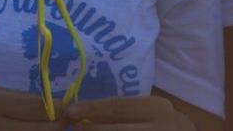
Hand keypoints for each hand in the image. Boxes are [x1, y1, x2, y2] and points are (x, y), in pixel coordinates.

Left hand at [60, 96, 194, 129]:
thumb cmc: (161, 121)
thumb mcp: (147, 110)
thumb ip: (122, 111)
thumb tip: (84, 112)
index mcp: (155, 107)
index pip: (118, 106)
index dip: (92, 108)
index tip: (71, 110)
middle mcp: (159, 124)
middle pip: (118, 127)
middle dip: (92, 127)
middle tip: (72, 125)